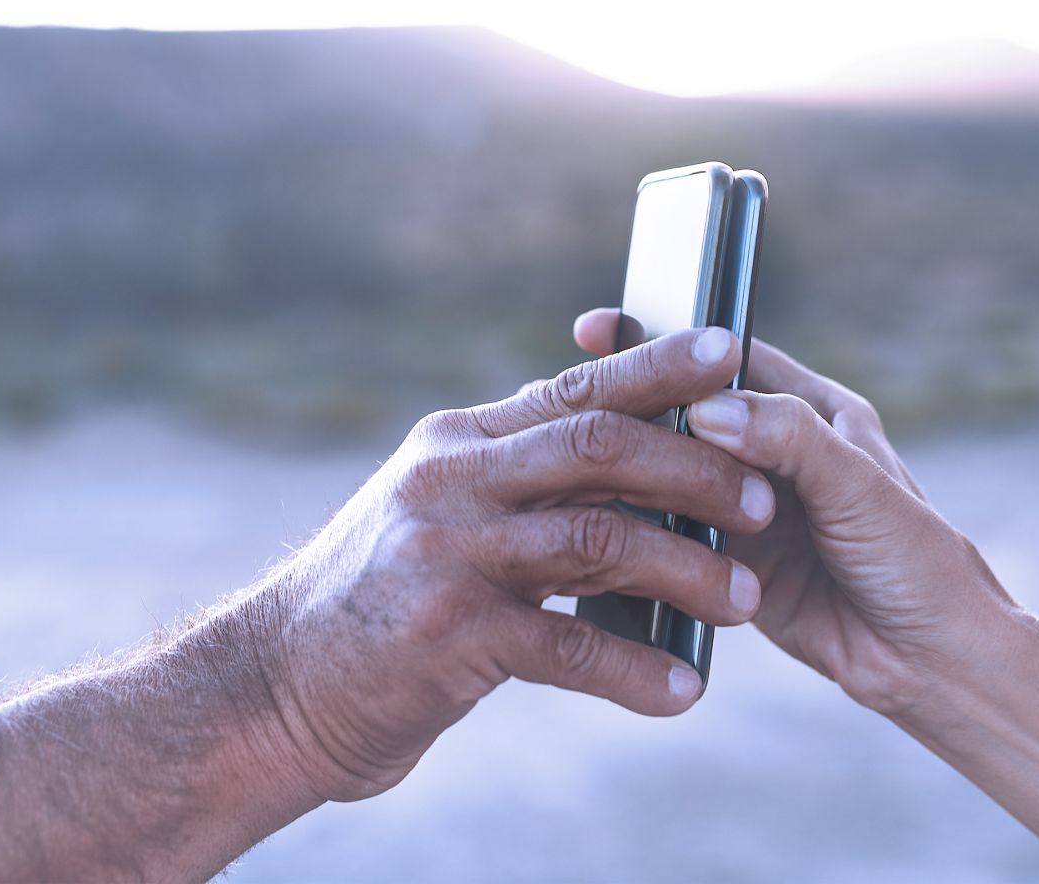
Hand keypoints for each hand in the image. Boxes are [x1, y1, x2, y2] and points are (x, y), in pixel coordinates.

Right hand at [259, 327, 773, 802]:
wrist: (275, 686)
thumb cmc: (381, 599)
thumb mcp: (440, 513)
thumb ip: (519, 479)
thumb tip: (627, 453)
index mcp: (460, 442)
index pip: (574, 388)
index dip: (657, 367)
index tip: (731, 348)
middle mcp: (453, 481)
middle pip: (599, 446)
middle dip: (695, 468)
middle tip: (763, 501)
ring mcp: (450, 554)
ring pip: (598, 538)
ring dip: (685, 569)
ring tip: (744, 599)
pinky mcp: (450, 635)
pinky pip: (568, 645)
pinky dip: (634, 667)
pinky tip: (681, 691)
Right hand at [574, 310, 1019, 718]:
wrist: (931, 663)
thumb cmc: (917, 562)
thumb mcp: (857, 488)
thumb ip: (788, 439)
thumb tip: (707, 408)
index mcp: (815, 411)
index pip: (731, 359)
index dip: (672, 342)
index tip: (611, 328)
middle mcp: (777, 454)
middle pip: (692, 416)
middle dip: (635, 404)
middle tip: (570, 395)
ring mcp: (750, 510)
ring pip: (675, 477)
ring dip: (631, 471)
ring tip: (569, 461)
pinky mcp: (731, 565)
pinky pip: (674, 538)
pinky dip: (641, 532)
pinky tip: (597, 522)